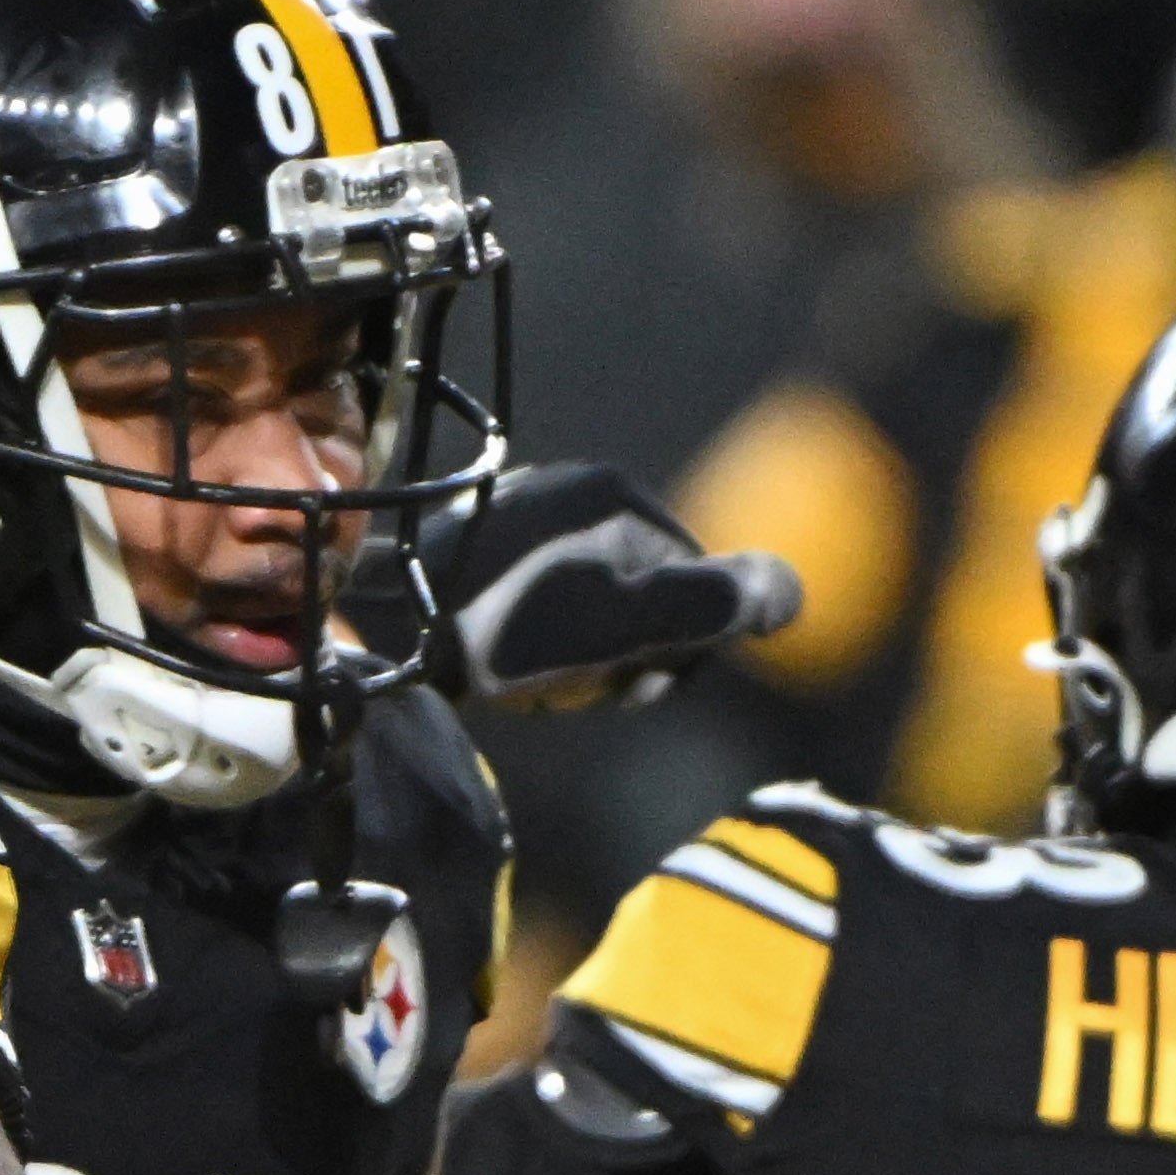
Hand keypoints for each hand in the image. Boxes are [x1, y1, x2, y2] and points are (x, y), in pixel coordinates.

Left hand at [421, 463, 798, 711]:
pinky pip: (529, 600)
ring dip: (570, 654)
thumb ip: (714, 604)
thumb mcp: (630, 623)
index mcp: (615, 492)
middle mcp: (565, 485)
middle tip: (570, 689)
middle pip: (635, 592)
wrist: (381, 630)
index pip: (693, 585)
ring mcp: (512, 511)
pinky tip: (491, 667)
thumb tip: (794, 591)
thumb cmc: (509, 631)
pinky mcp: (466, 544)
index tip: (629, 687)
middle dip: (620, 652)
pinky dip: (524, 640)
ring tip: (524, 682)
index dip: (675, 654)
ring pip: (582, 602)